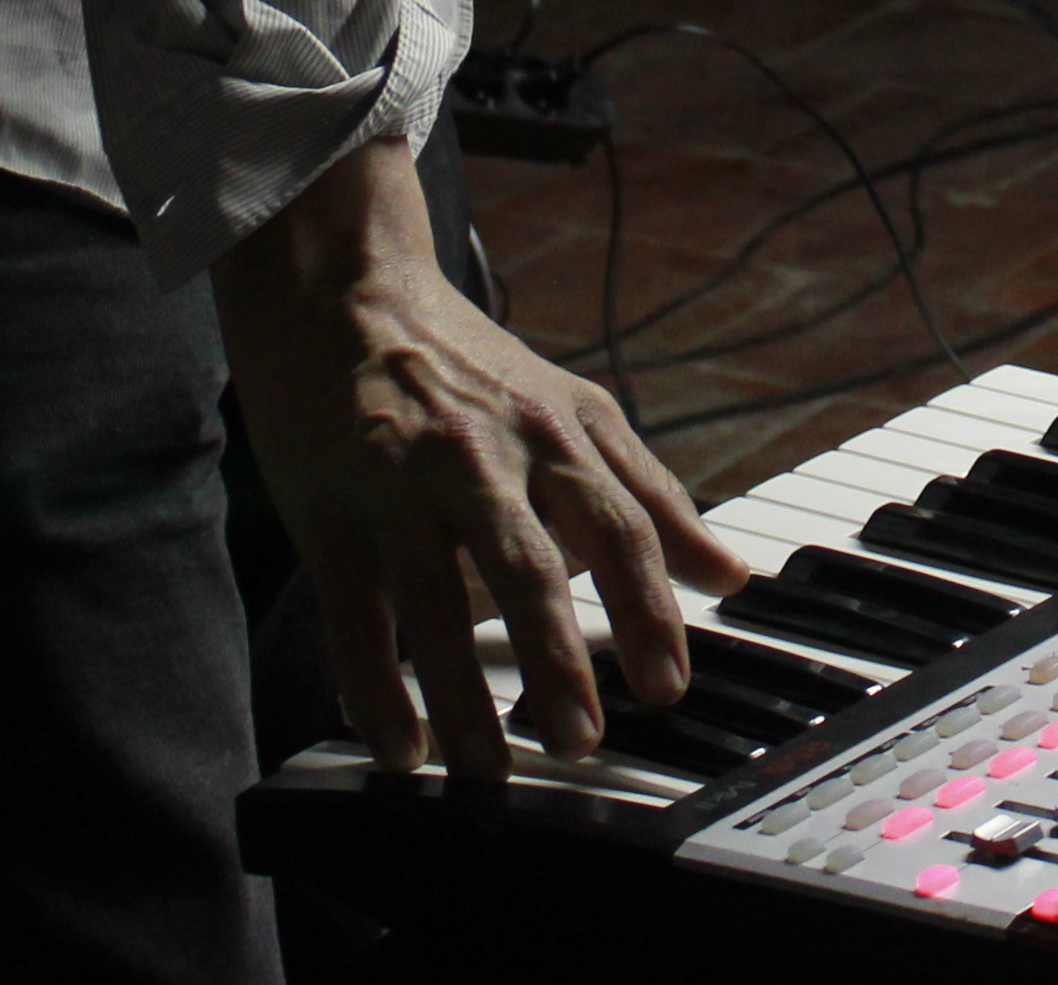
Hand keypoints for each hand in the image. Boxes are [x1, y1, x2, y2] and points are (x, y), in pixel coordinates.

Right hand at [210, 139, 745, 787]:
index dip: (650, 611)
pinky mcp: (327, 511)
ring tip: (489, 769)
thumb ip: (649, 493)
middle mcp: (483, 458)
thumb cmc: (464, 363)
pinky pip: (354, 612)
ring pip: (435, 602)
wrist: (339, 288)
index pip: (621, 531)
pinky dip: (376, 688)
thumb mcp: (572, 409)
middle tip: (582, 741)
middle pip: (531, 569)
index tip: (669, 687)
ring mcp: (400, 485)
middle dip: (559, 660)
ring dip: (462, 696)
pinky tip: (399, 748)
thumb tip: (731, 574)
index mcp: (554, 434)